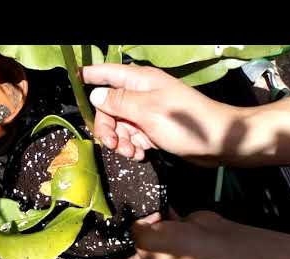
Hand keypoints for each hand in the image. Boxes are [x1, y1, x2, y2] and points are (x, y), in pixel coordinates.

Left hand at [75, 210, 226, 258]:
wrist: (219, 242)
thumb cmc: (186, 251)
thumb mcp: (150, 240)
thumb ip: (131, 229)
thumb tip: (123, 217)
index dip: (84, 258)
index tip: (68, 248)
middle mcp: (143, 255)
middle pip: (117, 243)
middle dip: (104, 230)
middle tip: (86, 214)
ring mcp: (155, 241)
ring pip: (133, 226)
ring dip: (125, 215)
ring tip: (106, 200)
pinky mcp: (165, 226)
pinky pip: (149, 214)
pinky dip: (143, 205)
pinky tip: (132, 192)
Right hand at [81, 64, 250, 166]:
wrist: (216, 143)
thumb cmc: (184, 122)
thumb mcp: (147, 110)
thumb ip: (118, 102)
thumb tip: (95, 95)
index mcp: (139, 81)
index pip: (106, 73)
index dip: (89, 75)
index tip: (73, 80)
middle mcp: (140, 94)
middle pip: (108, 107)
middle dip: (107, 127)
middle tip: (112, 144)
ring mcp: (145, 112)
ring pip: (118, 125)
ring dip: (121, 141)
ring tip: (133, 152)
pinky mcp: (151, 129)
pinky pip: (131, 137)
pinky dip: (132, 147)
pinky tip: (141, 154)